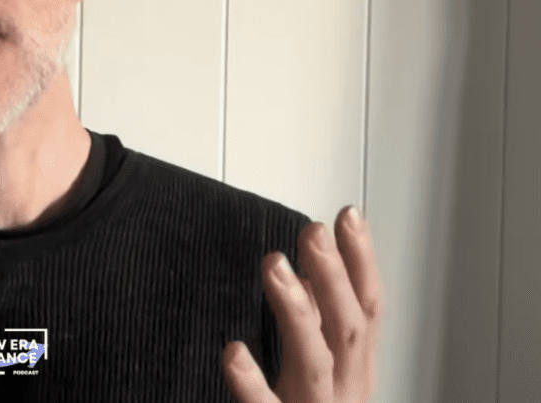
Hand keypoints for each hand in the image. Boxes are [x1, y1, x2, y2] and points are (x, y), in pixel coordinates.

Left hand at [223, 206, 381, 402]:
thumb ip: (313, 321)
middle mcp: (342, 395)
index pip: (365, 310)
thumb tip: (312, 267)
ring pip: (315, 365)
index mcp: (351, 374)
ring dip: (297, 312)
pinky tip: (233, 351)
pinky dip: (253, 383)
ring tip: (274, 266)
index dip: (361, 262)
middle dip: (334, 277)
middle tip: (310, 230)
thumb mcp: (314, 367)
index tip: (347, 214)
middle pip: (347, 332)